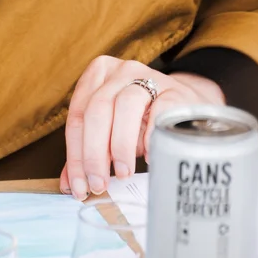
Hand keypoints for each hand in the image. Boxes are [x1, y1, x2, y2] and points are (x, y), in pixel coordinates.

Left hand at [60, 56, 224, 197]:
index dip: (75, 155)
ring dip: (120, 145)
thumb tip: (70, 185)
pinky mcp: (175, 90)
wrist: (187, 108)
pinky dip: (152, 136)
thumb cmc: (142, 120)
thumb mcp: (111, 130)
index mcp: (97, 75)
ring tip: (122, 173)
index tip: (78, 186)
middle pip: (96, 110)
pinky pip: (160, 111)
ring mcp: (149, 77)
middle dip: (94, 153)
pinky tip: (150, 158)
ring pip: (125, 106)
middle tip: (99, 184)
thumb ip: (87, 152)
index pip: (77, 117)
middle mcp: (120, 71)